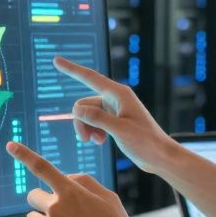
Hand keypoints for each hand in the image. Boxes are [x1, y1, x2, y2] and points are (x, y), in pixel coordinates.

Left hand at [6, 141, 146, 216]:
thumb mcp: (108, 198)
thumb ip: (84, 183)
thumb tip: (65, 178)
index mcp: (71, 191)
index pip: (42, 167)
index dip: (24, 154)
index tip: (10, 145)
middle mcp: (56, 206)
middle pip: (32, 196)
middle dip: (42, 202)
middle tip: (61, 215)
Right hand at [54, 56, 175, 173]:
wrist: (160, 156)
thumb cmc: (146, 142)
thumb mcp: (120, 131)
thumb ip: (98, 119)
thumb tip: (76, 109)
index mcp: (119, 94)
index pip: (89, 77)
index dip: (71, 69)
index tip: (55, 60)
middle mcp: (115, 98)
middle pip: (83, 103)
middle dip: (81, 121)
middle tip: (86, 139)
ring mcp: (114, 109)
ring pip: (87, 114)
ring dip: (87, 128)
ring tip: (96, 142)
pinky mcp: (114, 120)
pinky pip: (93, 120)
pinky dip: (92, 131)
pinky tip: (100, 141)